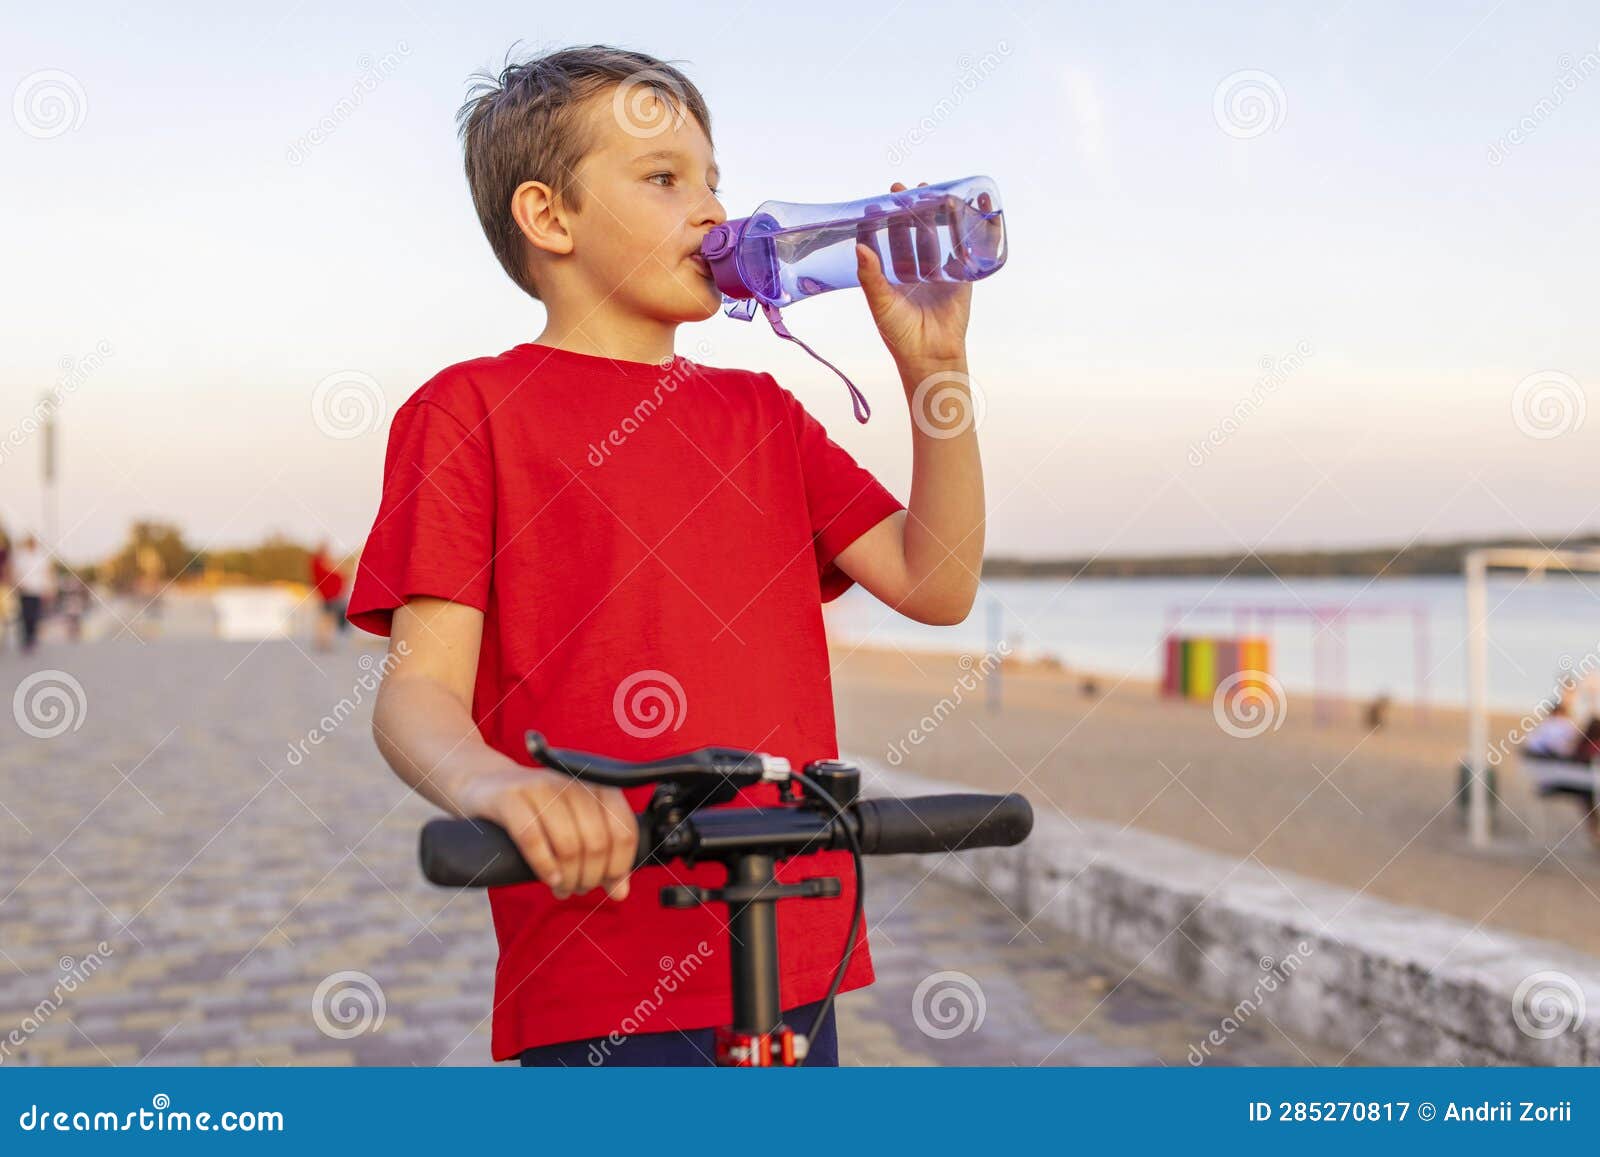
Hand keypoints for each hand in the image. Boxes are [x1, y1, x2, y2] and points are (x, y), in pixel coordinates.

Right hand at [460, 764, 637, 901]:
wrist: (486, 787)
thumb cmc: (538, 812)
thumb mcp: (575, 827)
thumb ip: (603, 856)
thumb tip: (620, 893)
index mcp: (597, 784)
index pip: (624, 830)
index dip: (619, 865)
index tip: (609, 885)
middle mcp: (572, 781)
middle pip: (597, 841)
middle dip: (591, 876)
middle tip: (579, 888)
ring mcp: (541, 786)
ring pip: (568, 844)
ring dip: (568, 877)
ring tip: (562, 888)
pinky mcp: (510, 798)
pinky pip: (532, 838)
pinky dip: (544, 866)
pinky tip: (548, 879)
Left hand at [855, 180, 972, 376]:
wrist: (932, 356)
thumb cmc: (900, 336)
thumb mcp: (881, 303)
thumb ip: (870, 276)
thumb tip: (860, 246)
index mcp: (891, 277)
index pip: (884, 242)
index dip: (880, 223)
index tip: (875, 204)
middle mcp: (914, 272)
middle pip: (910, 233)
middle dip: (907, 212)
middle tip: (903, 189)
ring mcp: (938, 273)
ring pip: (935, 237)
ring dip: (934, 215)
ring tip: (932, 193)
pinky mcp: (960, 277)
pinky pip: (962, 249)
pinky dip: (965, 230)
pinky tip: (965, 210)